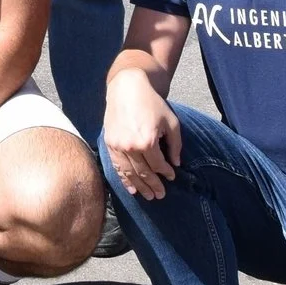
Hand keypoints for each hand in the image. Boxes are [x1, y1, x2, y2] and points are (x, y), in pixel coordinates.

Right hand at [101, 70, 181, 199]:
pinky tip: (131, 188)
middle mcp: (130, 147)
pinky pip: (117, 166)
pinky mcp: (109, 144)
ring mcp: (118, 146)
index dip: (167, 173)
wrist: (127, 88)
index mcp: (147, 141)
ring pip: (129, 173)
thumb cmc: (152, 103)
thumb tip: (176, 163)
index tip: (172, 177)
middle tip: (160, 195)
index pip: (158, 165)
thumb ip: (175, 144)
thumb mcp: (171, 122)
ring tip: (148, 196)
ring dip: (140, 186)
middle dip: (154, 185)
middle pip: (143, 173)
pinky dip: (124, 179)